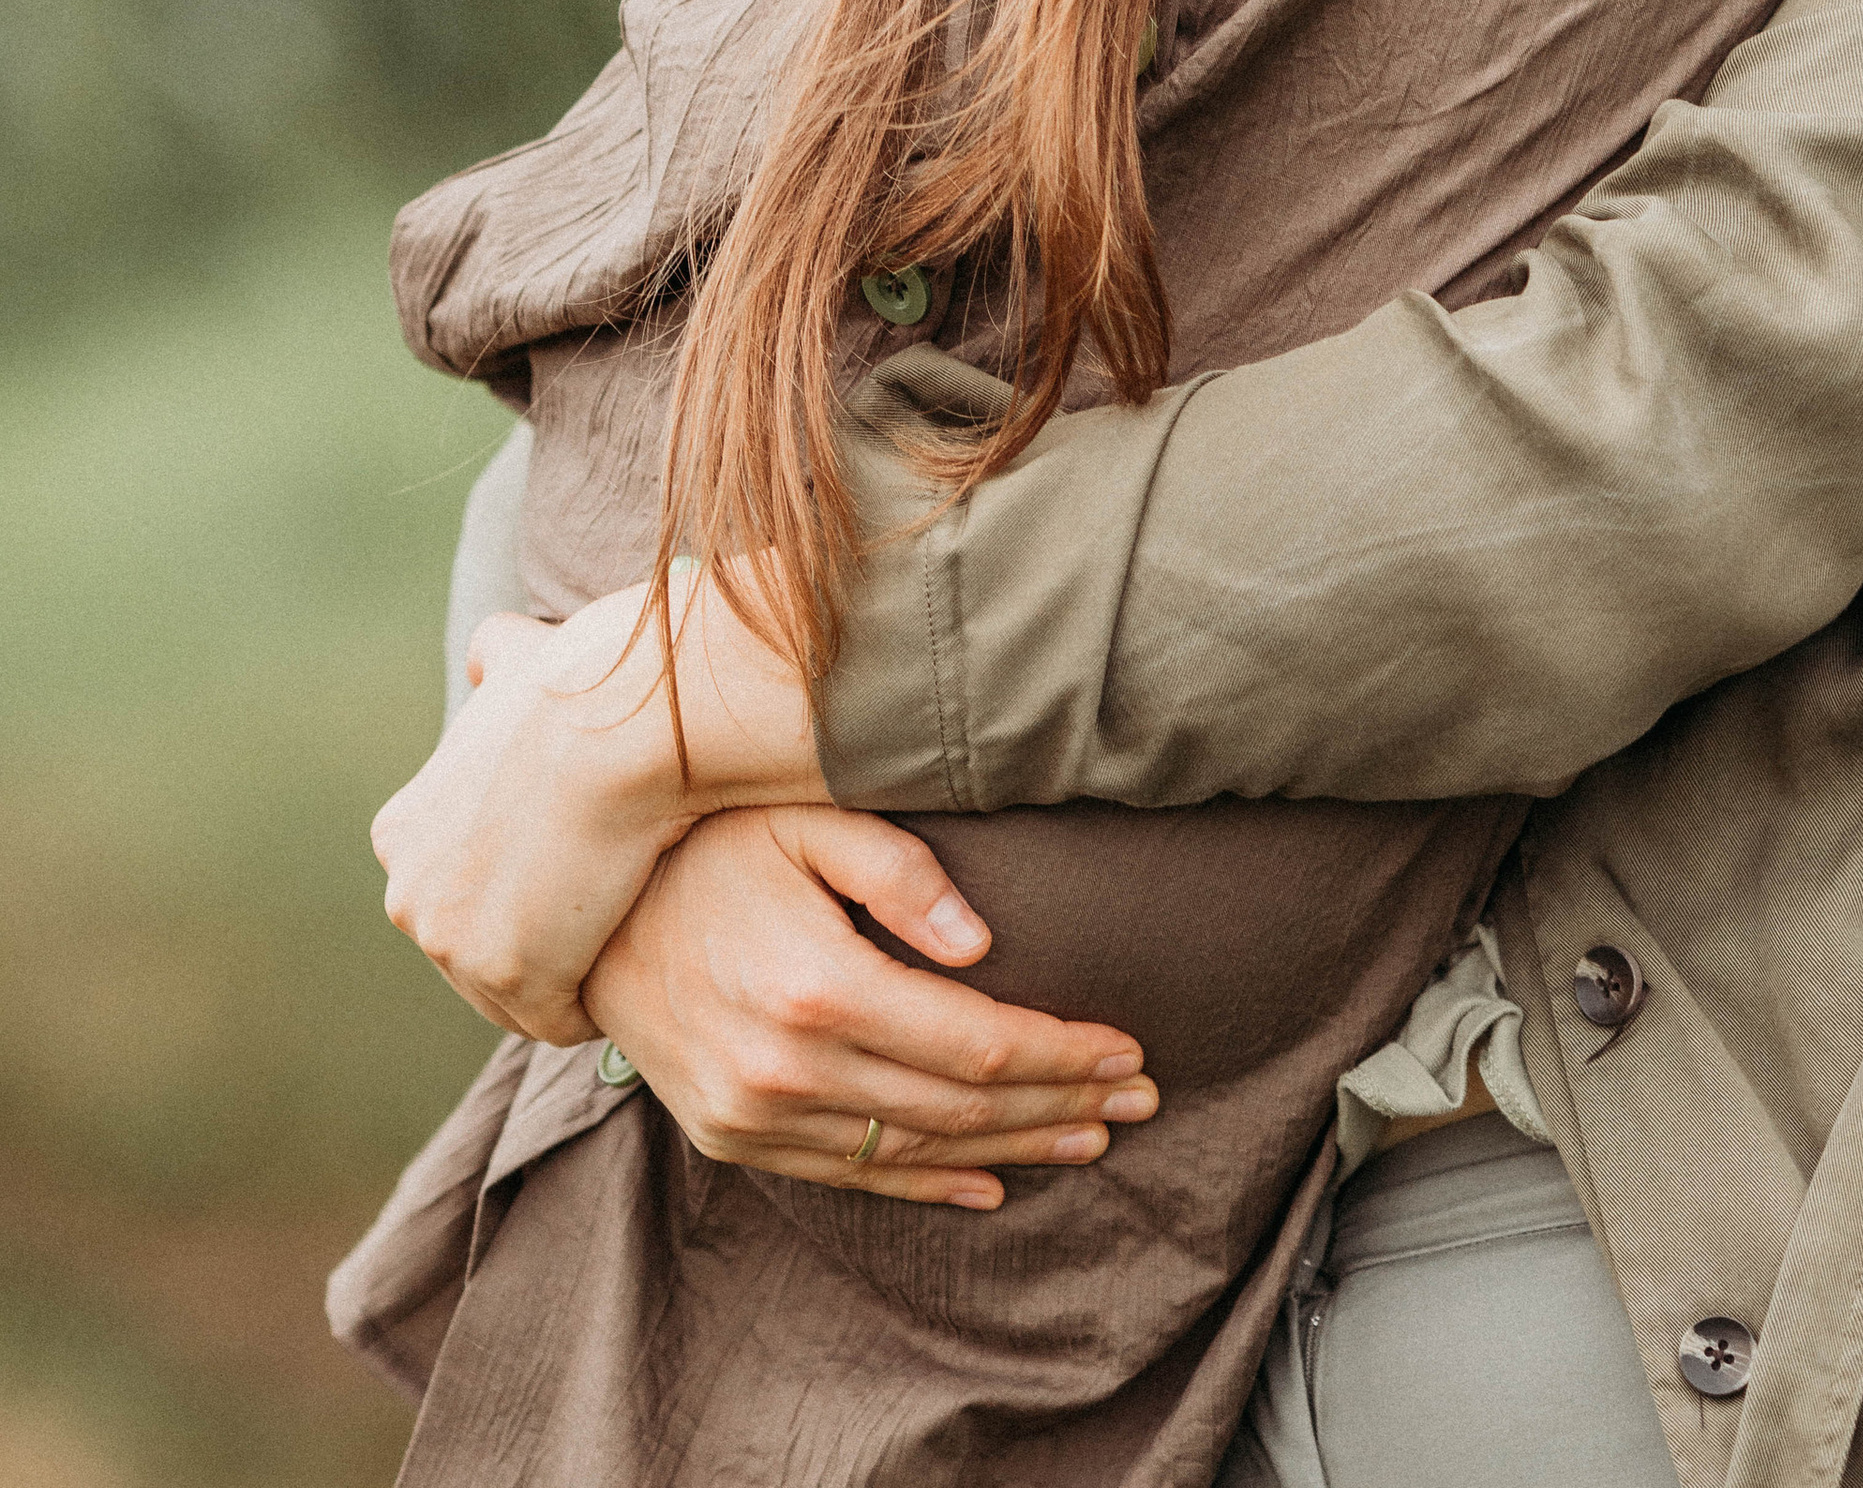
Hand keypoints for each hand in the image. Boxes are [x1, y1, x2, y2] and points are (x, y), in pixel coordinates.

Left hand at [373, 569, 827, 1040]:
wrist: (621, 717)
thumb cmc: (587, 680)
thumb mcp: (520, 657)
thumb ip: (496, 661)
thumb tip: (488, 654)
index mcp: (402, 833)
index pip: (460, 892)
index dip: (526, 887)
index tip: (580, 867)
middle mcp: (408, 894)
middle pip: (479, 951)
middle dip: (539, 941)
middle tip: (610, 904)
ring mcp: (452, 944)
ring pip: (516, 993)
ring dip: (569, 975)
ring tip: (627, 933)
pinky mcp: (510, 978)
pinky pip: (557, 1020)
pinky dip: (596, 1003)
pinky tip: (634, 957)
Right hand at [586, 807, 1161, 1208]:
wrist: (581, 909)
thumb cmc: (708, 839)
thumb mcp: (805, 816)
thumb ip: (900, 871)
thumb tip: (984, 941)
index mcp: (817, 987)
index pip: (975, 1042)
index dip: (1062, 1051)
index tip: (1128, 1045)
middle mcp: (785, 1068)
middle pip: (958, 1106)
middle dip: (1060, 1102)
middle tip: (1141, 1096)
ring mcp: (754, 1114)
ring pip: (913, 1152)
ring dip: (1012, 1147)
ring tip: (1091, 1135)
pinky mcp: (732, 1135)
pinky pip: (850, 1177)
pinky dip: (928, 1185)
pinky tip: (989, 1181)